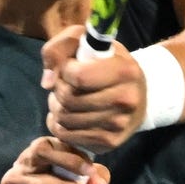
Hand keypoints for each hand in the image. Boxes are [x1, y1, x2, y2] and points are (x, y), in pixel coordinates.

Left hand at [41, 25, 146, 153]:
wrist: (137, 93)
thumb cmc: (106, 63)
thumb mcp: (86, 41)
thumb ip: (60, 48)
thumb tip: (47, 82)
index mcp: (124, 70)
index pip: (78, 76)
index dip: (64, 70)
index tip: (69, 67)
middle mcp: (126, 99)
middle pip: (69, 99)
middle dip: (57, 90)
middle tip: (63, 84)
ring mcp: (119, 124)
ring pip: (65, 119)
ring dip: (56, 107)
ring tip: (64, 99)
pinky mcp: (110, 142)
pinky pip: (67, 136)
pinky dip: (58, 125)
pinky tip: (67, 114)